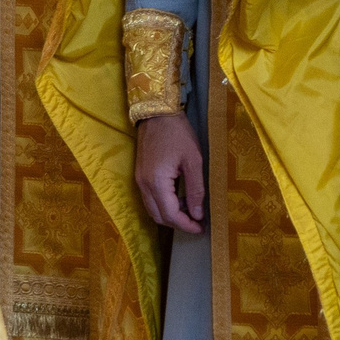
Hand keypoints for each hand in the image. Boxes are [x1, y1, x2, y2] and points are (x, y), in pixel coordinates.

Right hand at [133, 113, 205, 233]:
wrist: (157, 112)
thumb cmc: (178, 133)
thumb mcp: (193, 160)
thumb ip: (195, 189)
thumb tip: (198, 214)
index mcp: (156, 182)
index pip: (170, 215)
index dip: (186, 225)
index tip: (201, 228)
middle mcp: (143, 185)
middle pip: (158, 216)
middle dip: (178, 223)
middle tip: (197, 222)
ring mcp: (139, 180)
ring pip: (152, 209)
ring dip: (170, 215)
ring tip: (190, 211)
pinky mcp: (139, 175)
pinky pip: (149, 199)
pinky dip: (163, 204)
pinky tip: (178, 198)